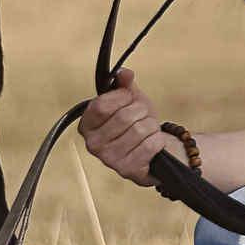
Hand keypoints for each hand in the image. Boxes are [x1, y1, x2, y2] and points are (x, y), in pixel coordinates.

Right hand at [81, 70, 173, 186]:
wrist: (152, 149)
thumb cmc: (136, 123)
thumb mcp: (130, 100)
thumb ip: (124, 85)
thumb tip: (124, 74)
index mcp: (87, 125)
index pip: (102, 105)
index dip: (121, 97)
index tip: (129, 96)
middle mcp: (93, 144)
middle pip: (124, 117)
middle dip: (141, 111)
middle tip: (142, 116)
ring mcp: (109, 159)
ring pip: (140, 130)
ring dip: (151, 126)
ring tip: (147, 130)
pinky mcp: (128, 170)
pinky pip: (150, 145)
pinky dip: (157, 140)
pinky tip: (152, 143)